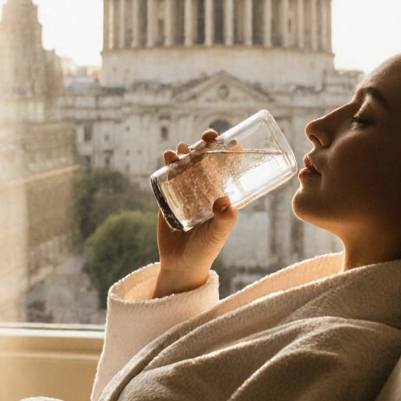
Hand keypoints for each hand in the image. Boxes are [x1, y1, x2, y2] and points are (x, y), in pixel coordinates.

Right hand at [153, 129, 237, 297]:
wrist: (180, 265)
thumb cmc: (206, 250)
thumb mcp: (218, 234)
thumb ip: (225, 220)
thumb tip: (225, 200)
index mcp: (220, 195)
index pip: (228, 170)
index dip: (231, 154)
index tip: (234, 142)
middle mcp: (204, 190)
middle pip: (206, 162)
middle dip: (206, 146)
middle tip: (208, 136)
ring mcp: (185, 192)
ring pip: (186, 165)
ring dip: (185, 152)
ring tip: (183, 148)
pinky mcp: (168, 197)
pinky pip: (167, 177)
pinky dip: (167, 165)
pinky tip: (168, 158)